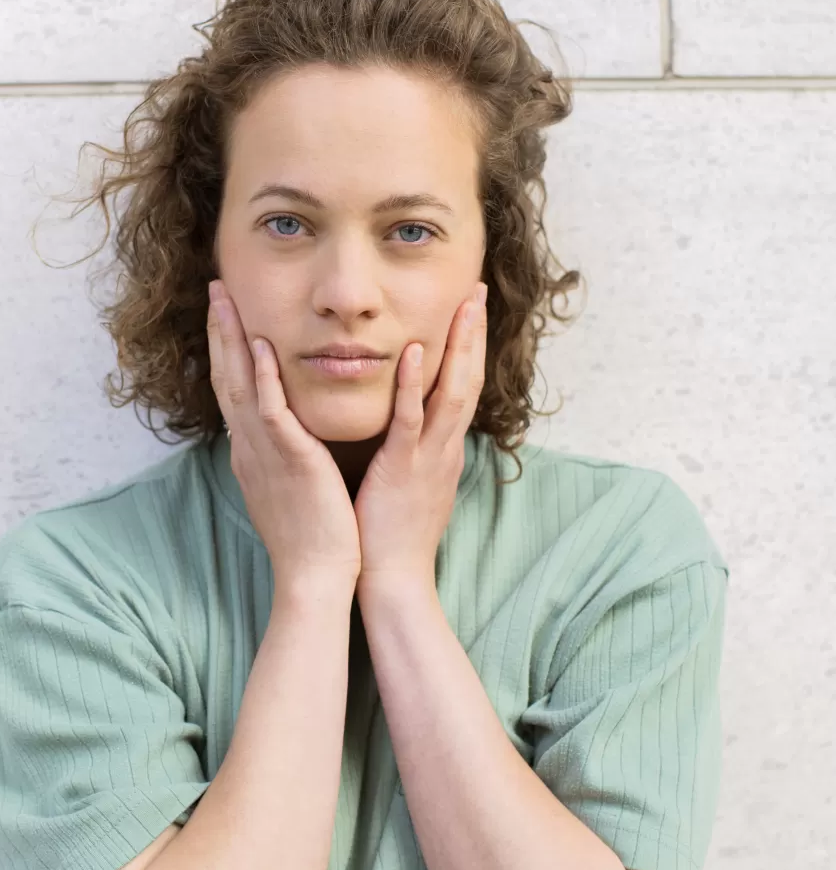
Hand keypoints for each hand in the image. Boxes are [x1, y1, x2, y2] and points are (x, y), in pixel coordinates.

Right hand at [207, 280, 361, 591]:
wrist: (316, 576)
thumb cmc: (310, 535)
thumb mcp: (286, 485)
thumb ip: (280, 453)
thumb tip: (279, 433)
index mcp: (251, 451)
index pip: (233, 389)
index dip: (225, 349)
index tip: (225, 312)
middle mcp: (249, 446)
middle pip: (226, 377)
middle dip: (219, 330)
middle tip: (216, 288)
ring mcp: (264, 452)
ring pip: (239, 385)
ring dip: (231, 339)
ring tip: (225, 298)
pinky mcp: (290, 461)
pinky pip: (271, 412)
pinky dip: (262, 378)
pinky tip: (259, 345)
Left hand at [353, 282, 486, 589]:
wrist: (392, 579)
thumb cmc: (394, 534)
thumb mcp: (412, 483)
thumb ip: (415, 451)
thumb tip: (412, 428)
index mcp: (444, 449)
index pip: (463, 388)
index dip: (469, 348)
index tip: (469, 310)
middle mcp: (445, 447)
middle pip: (468, 380)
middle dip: (474, 334)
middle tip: (476, 290)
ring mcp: (428, 457)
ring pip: (452, 392)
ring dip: (460, 346)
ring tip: (464, 304)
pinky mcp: (403, 469)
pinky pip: (412, 421)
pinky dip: (416, 385)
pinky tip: (417, 351)